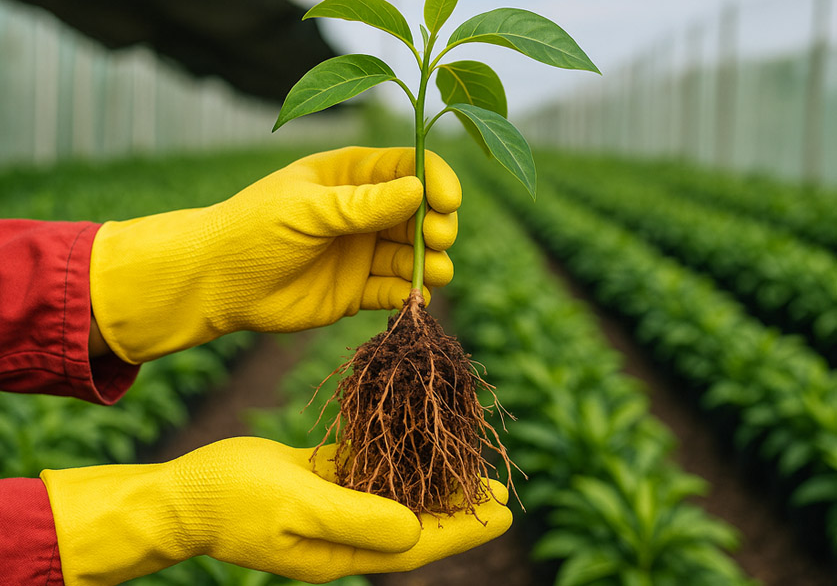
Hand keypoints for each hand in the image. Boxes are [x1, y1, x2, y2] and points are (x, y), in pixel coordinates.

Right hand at [40, 437, 511, 585]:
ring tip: (465, 463)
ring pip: (395, 494)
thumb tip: (414, 528)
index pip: (419, 542)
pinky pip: (366, 472)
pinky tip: (413, 442)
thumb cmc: (234, 501)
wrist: (185, 494)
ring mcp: (333, 508)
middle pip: (415, 519)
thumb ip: (356, 517)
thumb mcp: (297, 507)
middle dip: (456, 504)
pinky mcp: (320, 482)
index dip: (464, 527)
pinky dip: (392, 459)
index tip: (503, 510)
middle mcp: (346, 532)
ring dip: (429, 480)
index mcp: (345, 548)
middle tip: (496, 484)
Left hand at [89, 147, 460, 362]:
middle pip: (420, 212)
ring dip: (430, 261)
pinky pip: (394, 290)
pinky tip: (415, 298)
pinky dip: (410, 293)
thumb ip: (364, 204)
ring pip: (412, 254)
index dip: (436, 180)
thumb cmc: (254, 230)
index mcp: (350, 175)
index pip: (408, 168)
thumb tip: (420, 190)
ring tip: (436, 272)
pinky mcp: (356, 291)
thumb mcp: (309, 209)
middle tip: (436, 238)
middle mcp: (363, 211)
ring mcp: (361, 251)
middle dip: (436, 224)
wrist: (216, 283)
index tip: (449, 202)